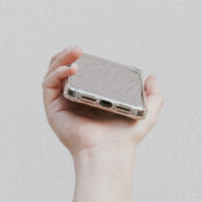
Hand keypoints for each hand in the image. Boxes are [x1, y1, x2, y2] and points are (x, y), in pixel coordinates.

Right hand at [42, 48, 162, 158]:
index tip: (91, 53)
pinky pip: (49, 85)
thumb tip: (151, 77)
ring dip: (61, 58)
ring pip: (54, 73)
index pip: (82, 72)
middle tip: (79, 49)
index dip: (83, 59)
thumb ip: (153, 96)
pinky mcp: (53, 109)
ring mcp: (62, 104)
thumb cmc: (125, 138)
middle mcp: (75, 100)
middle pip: (63, 70)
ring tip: (75, 52)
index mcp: (91, 98)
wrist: (111, 152)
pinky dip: (58, 72)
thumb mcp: (147, 113)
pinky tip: (72, 68)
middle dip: (68, 54)